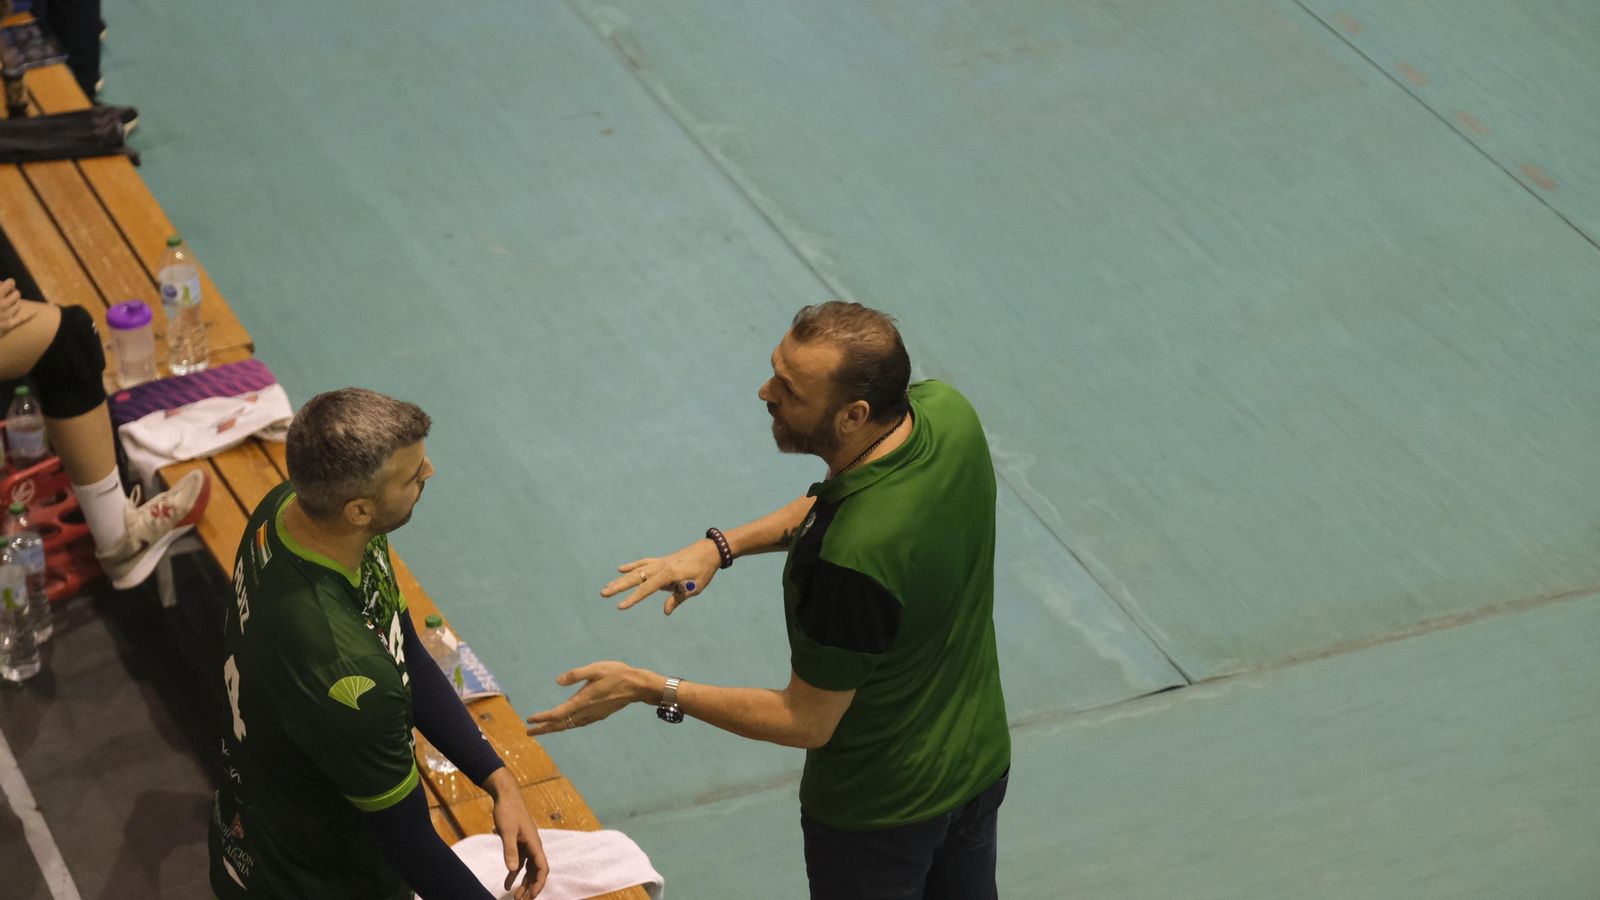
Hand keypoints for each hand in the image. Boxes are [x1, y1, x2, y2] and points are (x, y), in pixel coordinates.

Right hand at [0, 279, 26, 335]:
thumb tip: (0, 282)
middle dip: (12, 292)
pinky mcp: (8, 325)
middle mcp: (2, 304)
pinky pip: (22, 319)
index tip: (5, 285)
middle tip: (7, 294)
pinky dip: (30, 315)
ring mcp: (7, 315)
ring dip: (15, 302)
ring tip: (8, 302)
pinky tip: (35, 312)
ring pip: (18, 304)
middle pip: (17, 294)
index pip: (11, 283)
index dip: (8, 283)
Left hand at [485, 769, 548, 898]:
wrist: (506, 795)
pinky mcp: (519, 843)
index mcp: (535, 844)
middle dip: (531, 888)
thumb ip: (510, 851)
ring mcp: (527, 845)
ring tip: (516, 897)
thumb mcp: (507, 832)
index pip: (542, 868)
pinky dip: (515, 874)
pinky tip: (508, 884)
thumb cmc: (508, 811)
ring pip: (530, 869)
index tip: (531, 896)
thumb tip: (512, 870)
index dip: (539, 884)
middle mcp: (534, 846)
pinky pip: (521, 863)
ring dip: (525, 883)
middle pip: (537, 872)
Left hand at [525, 661, 653, 735]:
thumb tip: (557, 681)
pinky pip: (578, 724)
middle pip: (561, 724)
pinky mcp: (598, 715)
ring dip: (554, 728)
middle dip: (544, 729)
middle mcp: (586, 711)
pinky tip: (564, 724)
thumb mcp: (596, 669)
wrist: (638, 686)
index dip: (542, 718)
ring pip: (569, 726)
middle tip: (529, 732)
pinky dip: (566, 726)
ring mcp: (593, 715)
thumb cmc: (617, 674)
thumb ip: (576, 675)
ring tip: (542, 730)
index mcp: (583, 700)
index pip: (557, 713)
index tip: (529, 720)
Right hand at [601, 539, 721, 613]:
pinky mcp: (661, 561)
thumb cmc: (704, 571)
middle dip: (618, 587)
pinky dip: (632, 566)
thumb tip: (666, 612)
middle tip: (603, 593)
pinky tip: (620, 569)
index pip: (646, 589)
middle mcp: (660, 566)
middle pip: (635, 578)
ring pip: (636, 571)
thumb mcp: (695, 587)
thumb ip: (678, 598)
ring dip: (621, 579)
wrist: (709, 550)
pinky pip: (643, 563)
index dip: (633, 599)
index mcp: (669, 574)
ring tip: (608, 587)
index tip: (619, 606)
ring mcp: (659, 562)